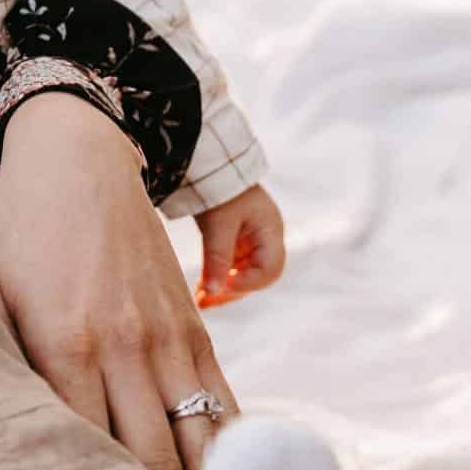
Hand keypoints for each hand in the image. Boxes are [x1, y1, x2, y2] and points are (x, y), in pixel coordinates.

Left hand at [0, 94, 238, 469]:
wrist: (78, 158)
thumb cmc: (19, 230)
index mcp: (65, 344)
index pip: (91, 457)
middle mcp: (124, 349)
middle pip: (154, 466)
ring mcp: (168, 340)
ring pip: (200, 448)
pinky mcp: (196, 329)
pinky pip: (225, 409)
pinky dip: (228, 462)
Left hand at [194, 183, 285, 308]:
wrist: (209, 167)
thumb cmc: (219, 190)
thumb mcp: (218, 224)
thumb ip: (217, 258)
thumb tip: (213, 293)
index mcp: (271, 231)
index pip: (270, 269)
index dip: (248, 282)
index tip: (223, 286)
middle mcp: (266, 240)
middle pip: (256, 277)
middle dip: (231, 291)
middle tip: (204, 302)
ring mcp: (252, 242)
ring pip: (242, 275)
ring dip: (222, 289)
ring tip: (199, 301)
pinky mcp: (237, 244)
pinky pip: (231, 268)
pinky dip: (217, 278)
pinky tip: (201, 290)